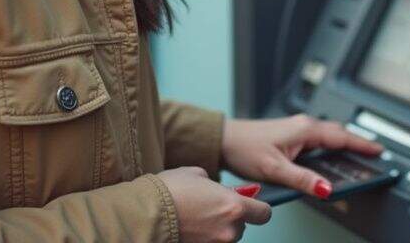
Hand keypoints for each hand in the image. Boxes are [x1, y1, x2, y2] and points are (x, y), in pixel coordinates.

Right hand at [156, 166, 270, 242]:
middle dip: (232, 217)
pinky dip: (206, 236)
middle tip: (214, 207)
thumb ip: (217, 185)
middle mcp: (229, 230)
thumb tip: (222, 191)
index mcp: (234, 207)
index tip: (252, 205)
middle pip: (243, 226)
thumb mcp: (198, 174)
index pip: (263, 213)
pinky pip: (212, 242)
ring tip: (199, 217)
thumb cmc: (170, 190)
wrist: (145, 212)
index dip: (258, 208)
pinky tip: (192, 227)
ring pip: (227, 236)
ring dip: (219, 228)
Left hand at [221, 114, 383, 198]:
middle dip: (356, 144)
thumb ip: (302, 179)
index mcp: (305, 129)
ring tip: (357, 159)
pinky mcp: (291, 136)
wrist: (224, 141)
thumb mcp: (275, 169)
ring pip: (328, 137)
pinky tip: (329, 161)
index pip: (341, 136)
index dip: (362, 144)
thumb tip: (326, 188)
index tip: (378, 151)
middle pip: (338, 134)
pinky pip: (318, 141)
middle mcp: (303, 126)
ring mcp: (297, 130)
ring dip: (343, 145)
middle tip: (373, 155)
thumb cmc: (244, 148)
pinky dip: (329, 148)